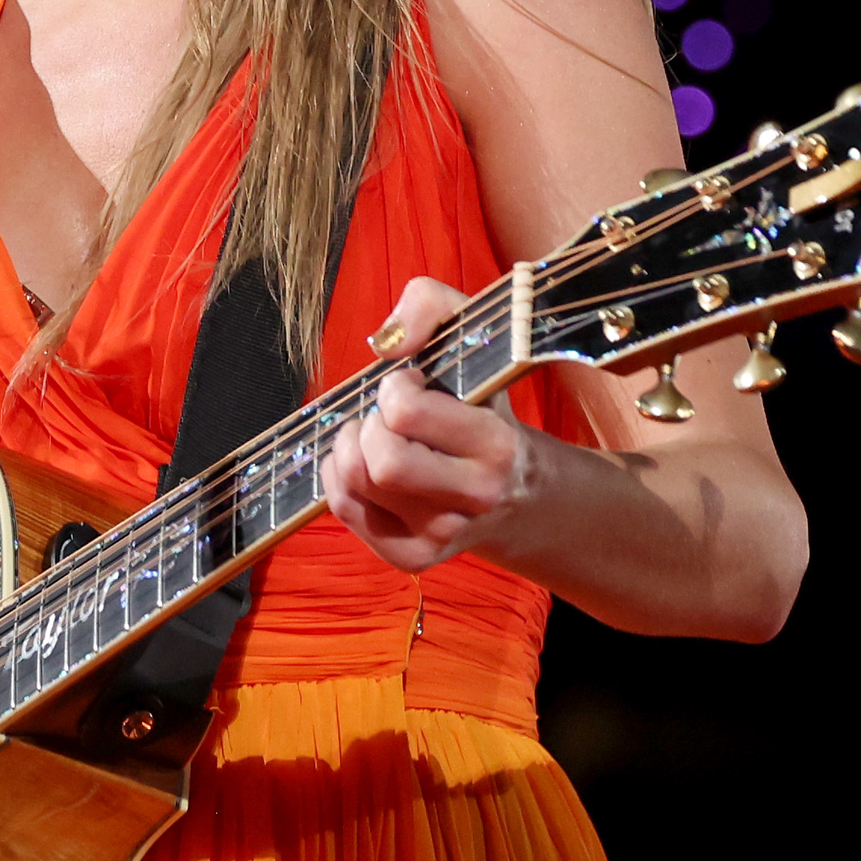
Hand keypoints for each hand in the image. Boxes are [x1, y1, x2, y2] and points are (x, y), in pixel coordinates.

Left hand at [323, 277, 530, 574]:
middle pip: (381, 463)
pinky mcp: (414, 557)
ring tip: (373, 437)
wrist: (520, 491)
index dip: (395, 389)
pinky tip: (364, 468)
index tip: (411, 386)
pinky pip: (347, 514)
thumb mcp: (474, 338)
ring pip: (357, 486)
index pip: (406, 413)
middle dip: (369, 427)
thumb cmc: (484, 405)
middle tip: (387, 417)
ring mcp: (444, 533)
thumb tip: (386, 339)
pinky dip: (340, 483)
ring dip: (349, 449)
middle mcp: (476, 497)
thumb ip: (432, 304)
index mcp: (497, 445)